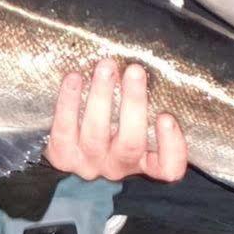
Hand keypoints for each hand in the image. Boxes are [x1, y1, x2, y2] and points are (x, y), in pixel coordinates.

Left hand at [45, 58, 187, 181]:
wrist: (69, 137)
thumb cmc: (114, 118)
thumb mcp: (136, 116)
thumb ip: (148, 102)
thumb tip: (151, 66)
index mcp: (146, 161)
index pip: (169, 167)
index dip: (171, 146)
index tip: (166, 116)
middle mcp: (119, 166)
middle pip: (131, 145)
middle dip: (133, 105)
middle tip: (135, 71)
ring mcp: (89, 163)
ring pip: (96, 135)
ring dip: (101, 97)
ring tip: (106, 67)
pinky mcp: (62, 156)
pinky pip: (64, 130)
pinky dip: (69, 102)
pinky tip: (75, 77)